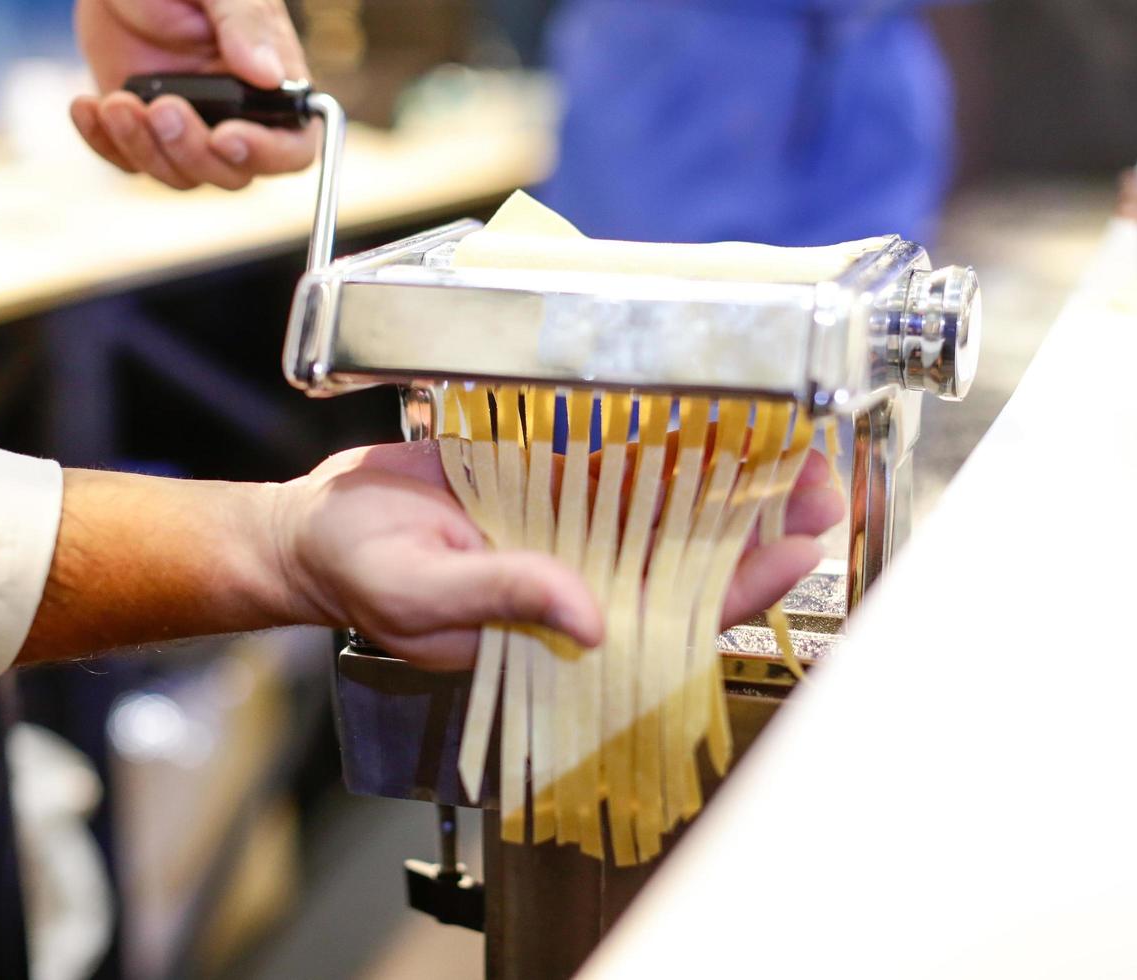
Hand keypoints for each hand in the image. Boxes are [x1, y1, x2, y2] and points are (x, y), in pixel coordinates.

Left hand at [70, 0, 316, 189]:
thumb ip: (245, 24)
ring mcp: (190, 127)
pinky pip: (130, 162)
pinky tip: (88, 107)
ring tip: (117, 102)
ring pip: (180, 175)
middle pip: (231, 173)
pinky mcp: (145, 130)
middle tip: (161, 106)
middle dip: (191, 150)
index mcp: (272, 84)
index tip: (225, 136)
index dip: (266, 155)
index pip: (292, 147)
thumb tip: (270, 75)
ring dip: (143, 147)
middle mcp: (237, 116)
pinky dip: (105, 143)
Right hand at [272, 440, 843, 670]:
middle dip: (760, 525)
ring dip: (731, 481)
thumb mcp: (423, 596)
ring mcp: (573, 532)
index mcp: (563, 631)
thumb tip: (596, 616)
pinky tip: (716, 420)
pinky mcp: (553, 486)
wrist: (317, 528)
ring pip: (671, 512)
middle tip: (819, 479)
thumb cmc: (361, 574)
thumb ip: (506, 600)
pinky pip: (624, 469)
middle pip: (693, 561)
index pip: (675, 616)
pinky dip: (671, 448)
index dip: (743, 584)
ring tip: (790, 441)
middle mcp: (583, 582)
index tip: (801, 544)